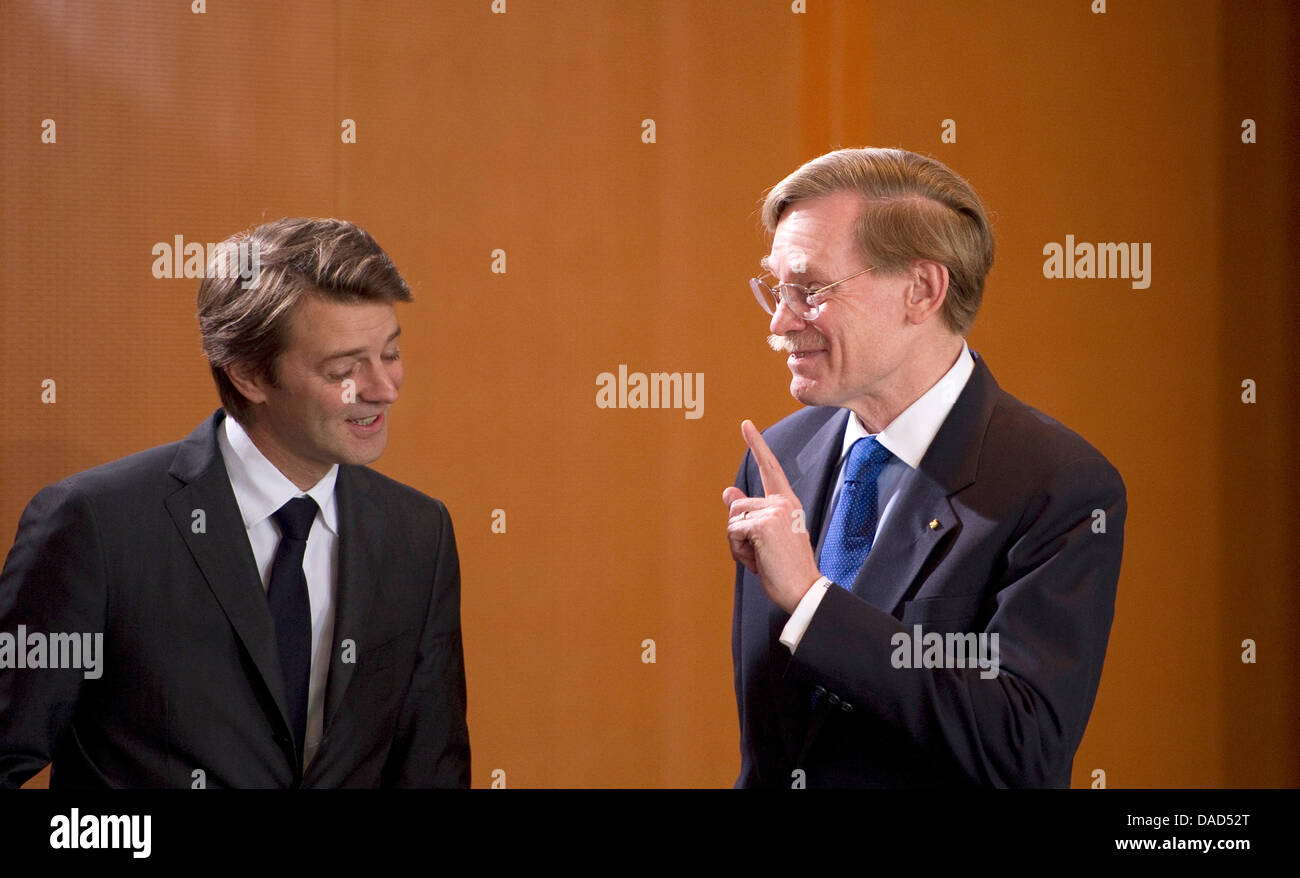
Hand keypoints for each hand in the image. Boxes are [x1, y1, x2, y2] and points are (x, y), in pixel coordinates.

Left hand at [723, 419, 823, 613]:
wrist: (803, 589)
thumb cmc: (786, 567)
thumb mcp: (767, 536)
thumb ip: (749, 512)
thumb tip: (727, 491)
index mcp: (787, 503)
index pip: (770, 468)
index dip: (757, 445)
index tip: (746, 424)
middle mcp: (782, 502)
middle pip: (737, 505)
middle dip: (739, 533)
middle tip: (761, 553)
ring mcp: (773, 512)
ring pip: (733, 520)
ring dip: (738, 545)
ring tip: (761, 557)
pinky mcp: (762, 524)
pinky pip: (733, 533)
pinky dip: (738, 552)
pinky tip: (759, 561)